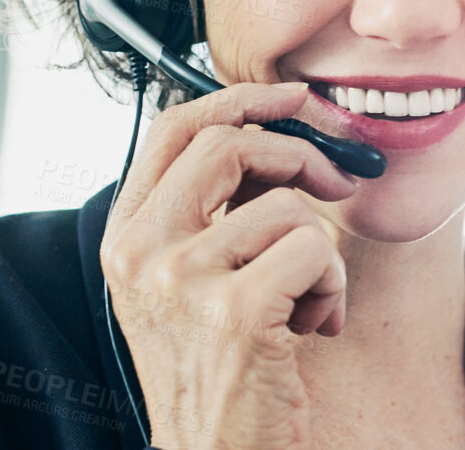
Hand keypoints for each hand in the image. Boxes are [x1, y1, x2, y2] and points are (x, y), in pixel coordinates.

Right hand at [100, 82, 361, 448]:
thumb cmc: (221, 367)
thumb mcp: (192, 282)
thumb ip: (215, 210)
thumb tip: (278, 131)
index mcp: (126, 238)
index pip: (174, 130)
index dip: (241, 98)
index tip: (293, 96)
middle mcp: (141, 253)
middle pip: (229, 144)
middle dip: (301, 154)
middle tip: (338, 183)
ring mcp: (182, 281)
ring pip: (290, 206)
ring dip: (322, 253)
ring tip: (305, 302)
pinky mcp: (235, 312)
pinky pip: (316, 251)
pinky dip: (334, 287)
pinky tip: (314, 327)